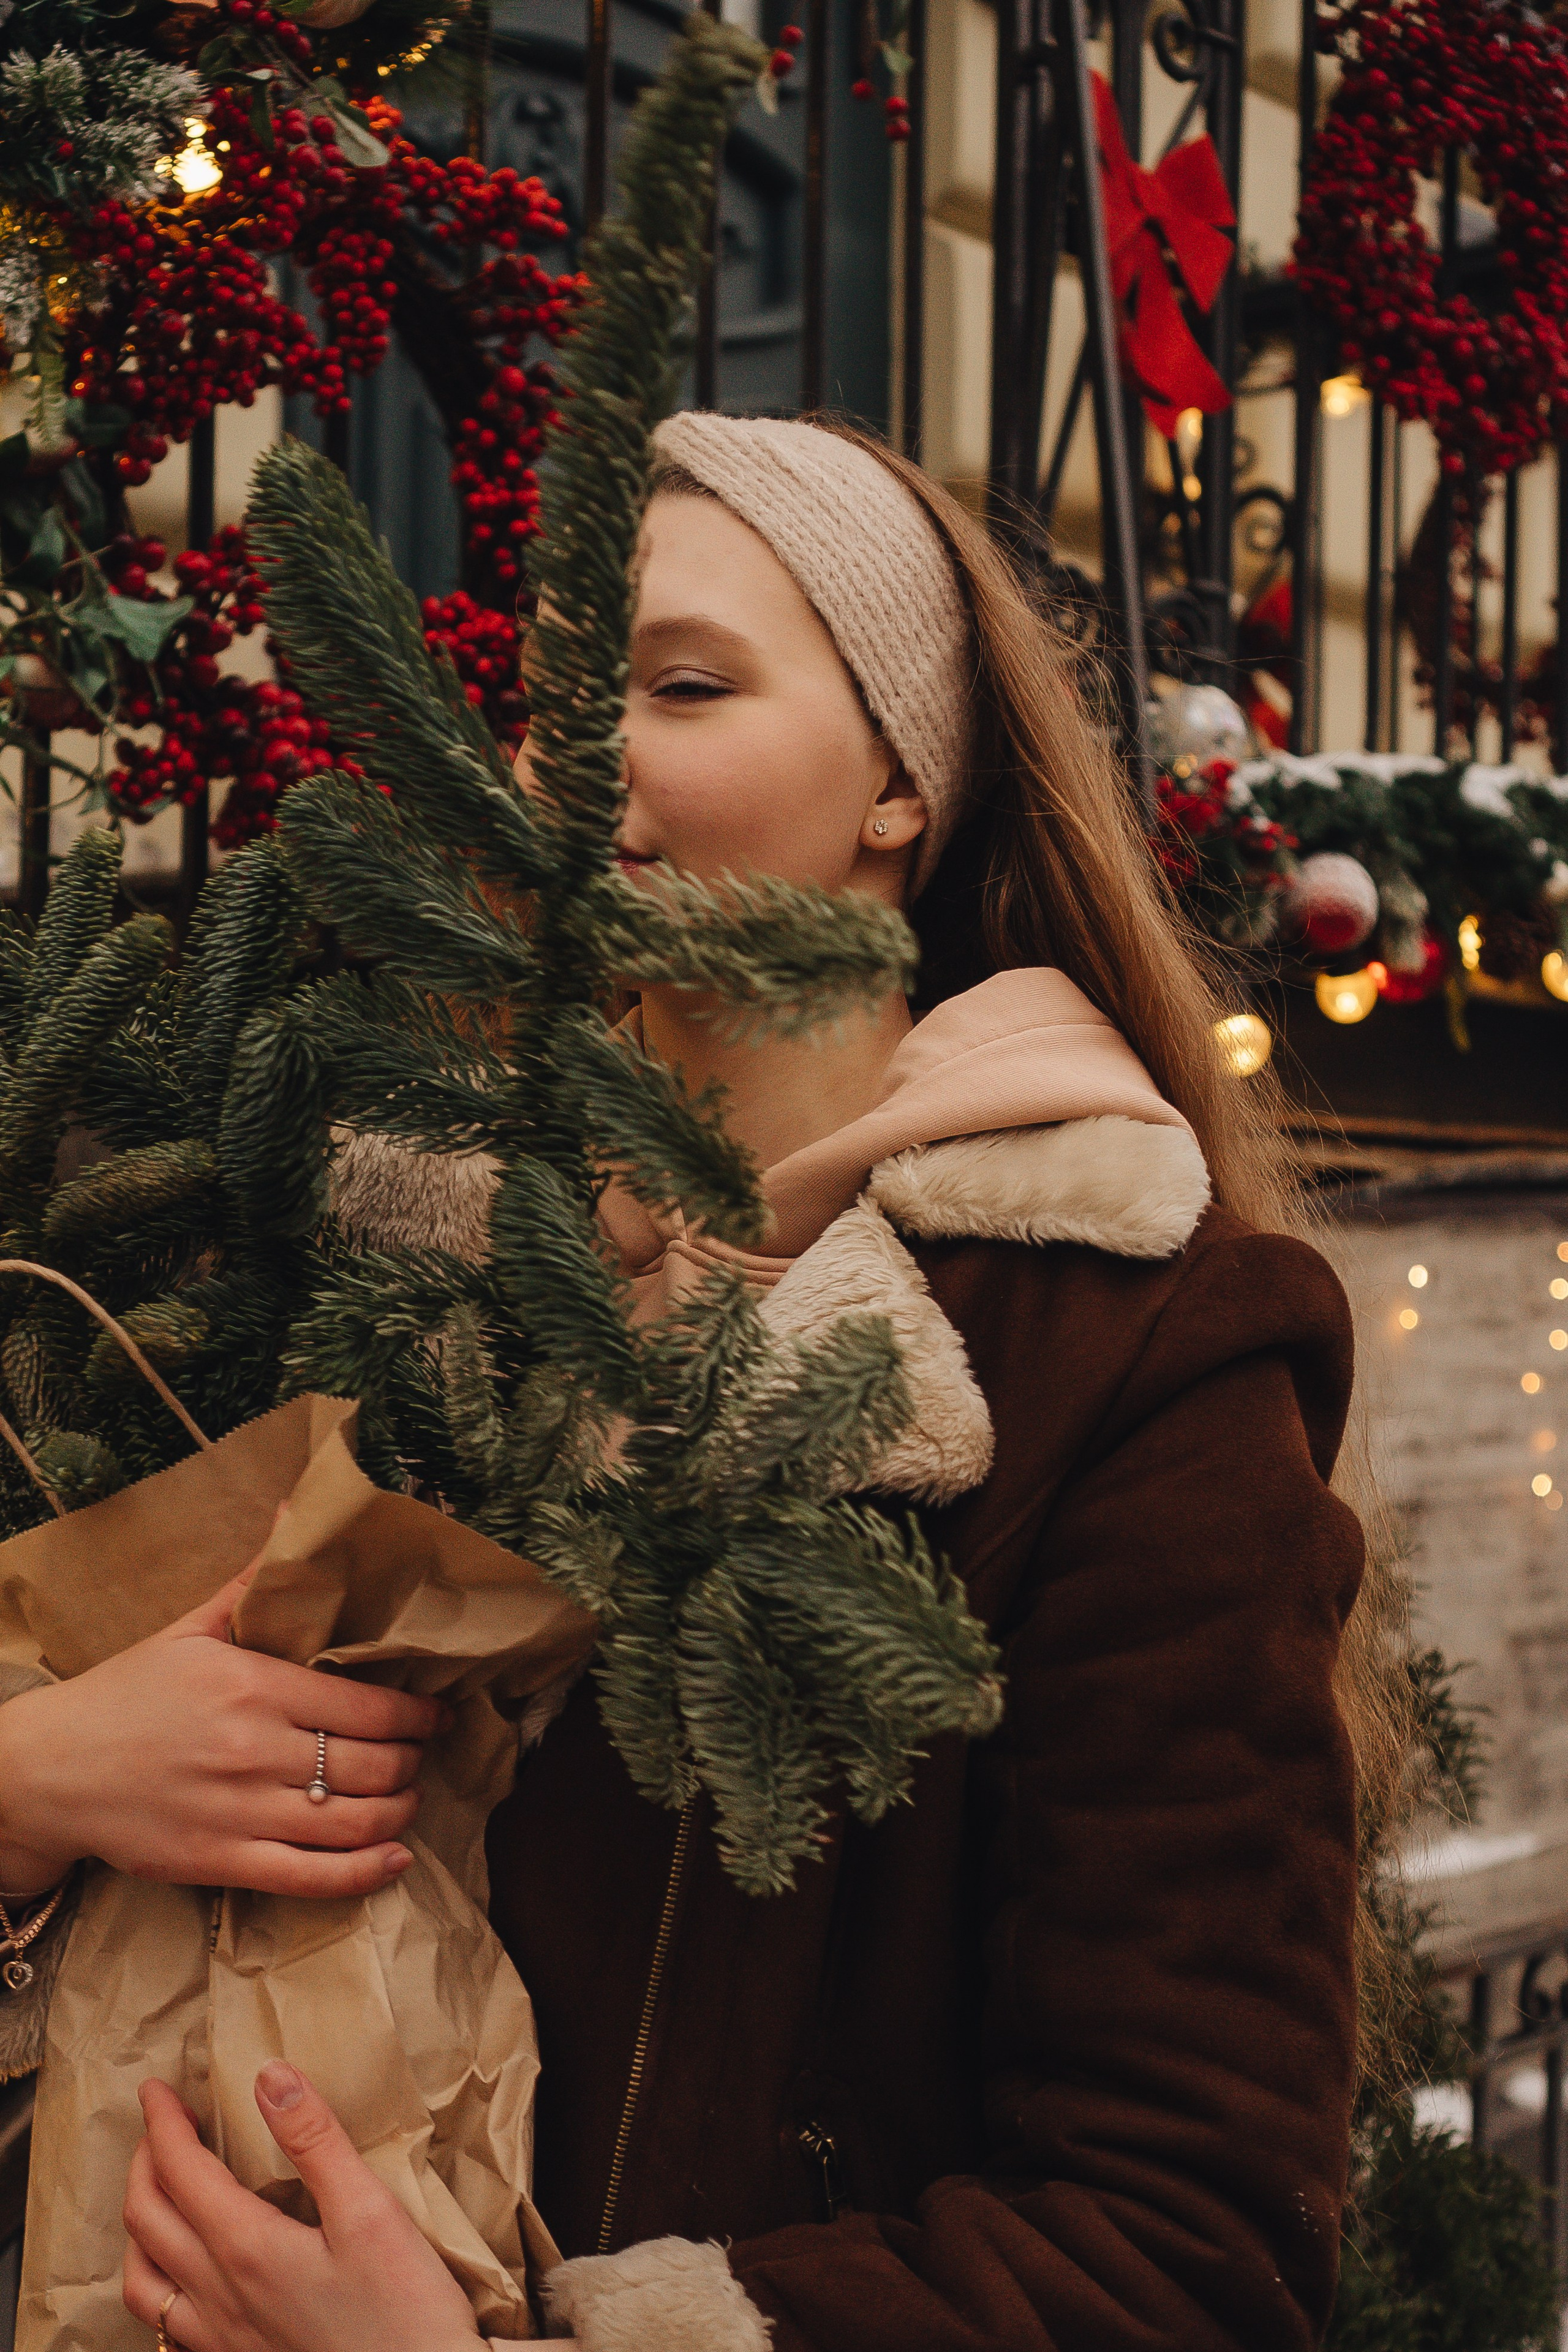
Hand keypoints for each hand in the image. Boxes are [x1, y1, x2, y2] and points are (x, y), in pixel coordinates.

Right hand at [0, 1563, 440, 1897]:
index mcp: (252, 1686)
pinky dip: (364, 1873)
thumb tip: (298, 1512)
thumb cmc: (127, 1694)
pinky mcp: (220, 1863)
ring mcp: (239, 1812)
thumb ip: (254, 1581)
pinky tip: (394, 1858)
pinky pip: (312, 1878)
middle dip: (412, 1762)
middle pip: (373, 1765)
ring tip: (408, 1798)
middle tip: (420, 1755)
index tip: (435, 1714)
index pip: (368, 1708)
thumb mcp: (191, 1629)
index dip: (417, 1716)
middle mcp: (253, 1750)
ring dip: (399, 1812)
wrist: (51, 1771)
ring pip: (353, 1822)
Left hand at [123, 2068, 481, 2351]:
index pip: (181, 2171)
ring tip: (158, 2190)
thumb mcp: (370, 2211)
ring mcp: (221, 2337)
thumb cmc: (404, 2310)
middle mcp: (219, 2296)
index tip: (157, 2088)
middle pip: (148, 2219)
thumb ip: (317, 2141)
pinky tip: (184, 2269)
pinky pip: (167, 2320)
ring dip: (138, 2223)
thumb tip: (270, 2077)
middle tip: (160, 2122)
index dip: (162, 2123)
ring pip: (142, 2279)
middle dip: (143, 2161)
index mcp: (247, 2248)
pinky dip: (154, 2279)